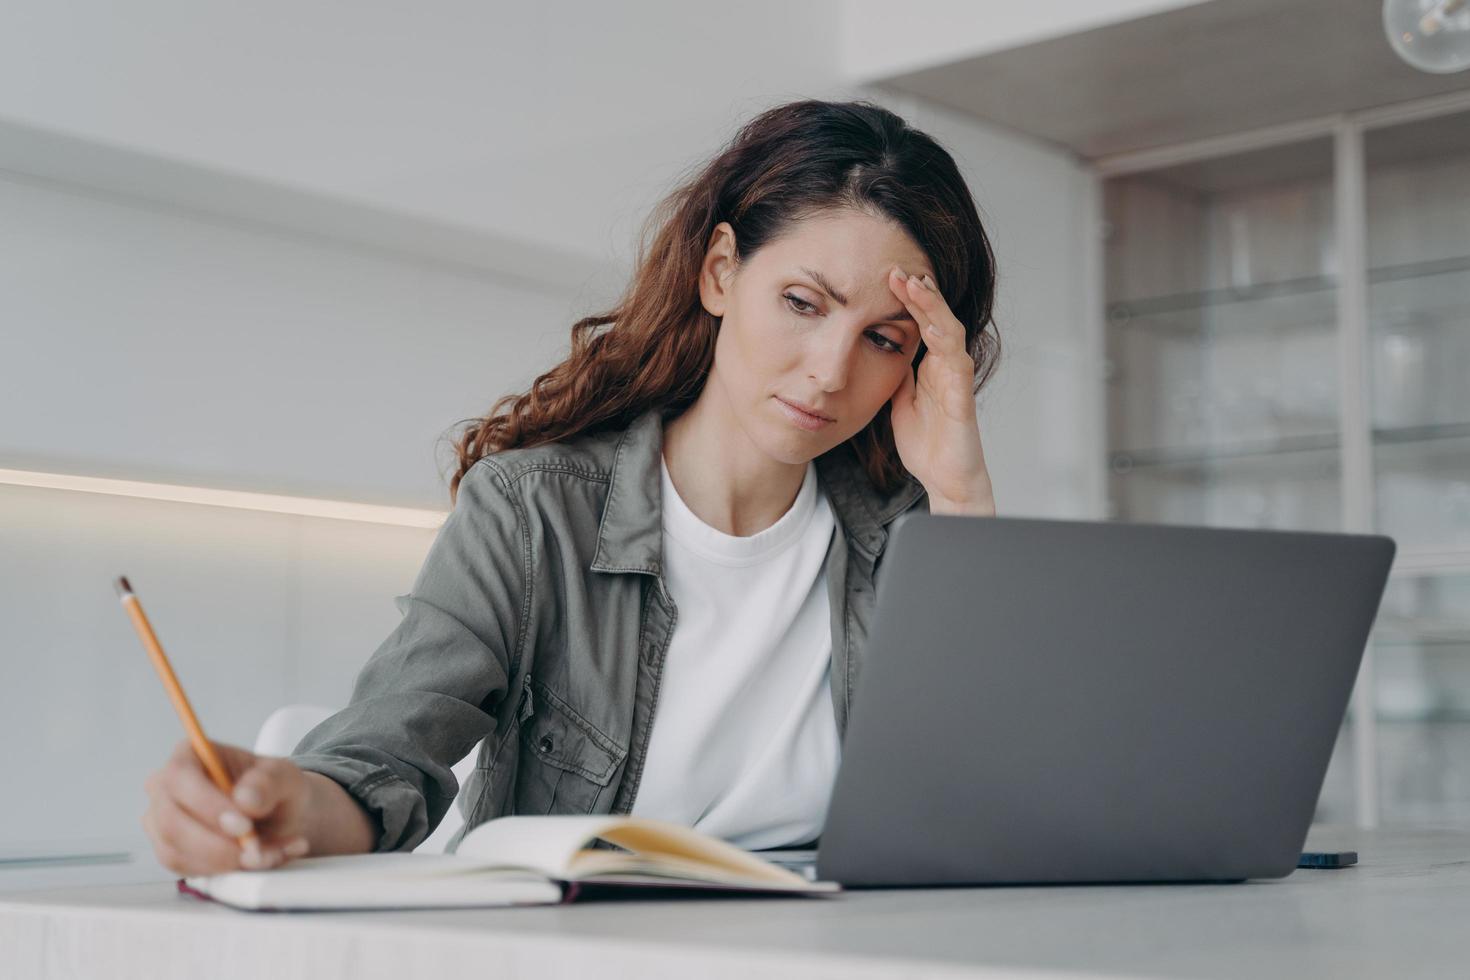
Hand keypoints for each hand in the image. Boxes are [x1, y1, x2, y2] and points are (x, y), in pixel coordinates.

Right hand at [142, 738, 312, 874]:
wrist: (277, 813)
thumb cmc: (273, 787)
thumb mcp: (284, 775)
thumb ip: (269, 782)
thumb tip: (244, 798)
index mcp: (189, 755)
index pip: (181, 779)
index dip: (208, 806)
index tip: (244, 826)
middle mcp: (165, 788)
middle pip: (171, 823)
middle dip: (216, 845)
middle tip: (256, 851)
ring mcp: (162, 822)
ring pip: (175, 853)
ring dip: (225, 862)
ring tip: (269, 854)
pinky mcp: (170, 851)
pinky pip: (187, 870)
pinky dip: (224, 872)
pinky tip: (257, 861)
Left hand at [886, 267, 995, 515]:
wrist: (945, 479)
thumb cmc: (927, 444)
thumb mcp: (899, 403)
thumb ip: (895, 376)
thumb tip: (879, 351)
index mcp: (931, 367)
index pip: (921, 323)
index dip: (906, 300)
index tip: (885, 277)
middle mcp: (947, 367)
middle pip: (936, 319)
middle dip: (918, 293)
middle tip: (897, 270)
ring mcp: (957, 380)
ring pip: (949, 332)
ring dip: (933, 308)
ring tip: (915, 286)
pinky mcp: (962, 398)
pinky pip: (956, 364)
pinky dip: (945, 342)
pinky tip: (931, 326)